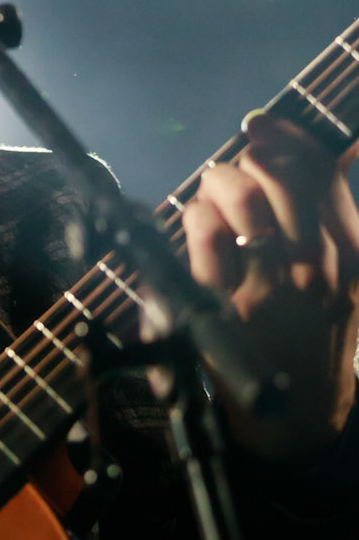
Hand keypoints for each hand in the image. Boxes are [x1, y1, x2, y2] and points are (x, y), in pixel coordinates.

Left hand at [180, 112, 358, 459]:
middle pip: (279, 175)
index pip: (321, 172)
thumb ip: (339, 218)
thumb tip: (340, 152)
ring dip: (218, 183)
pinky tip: (198, 227)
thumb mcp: (352, 280)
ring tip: (212, 198)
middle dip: (247, 159)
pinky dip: (196, 216)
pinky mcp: (224, 305)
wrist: (300, 414)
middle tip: (233, 173)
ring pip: (241, 196)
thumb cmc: (319, 339)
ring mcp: (269, 284)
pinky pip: (205, 234)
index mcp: (350, 254)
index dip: (288, 136)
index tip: (259, 124)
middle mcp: (315, 265)